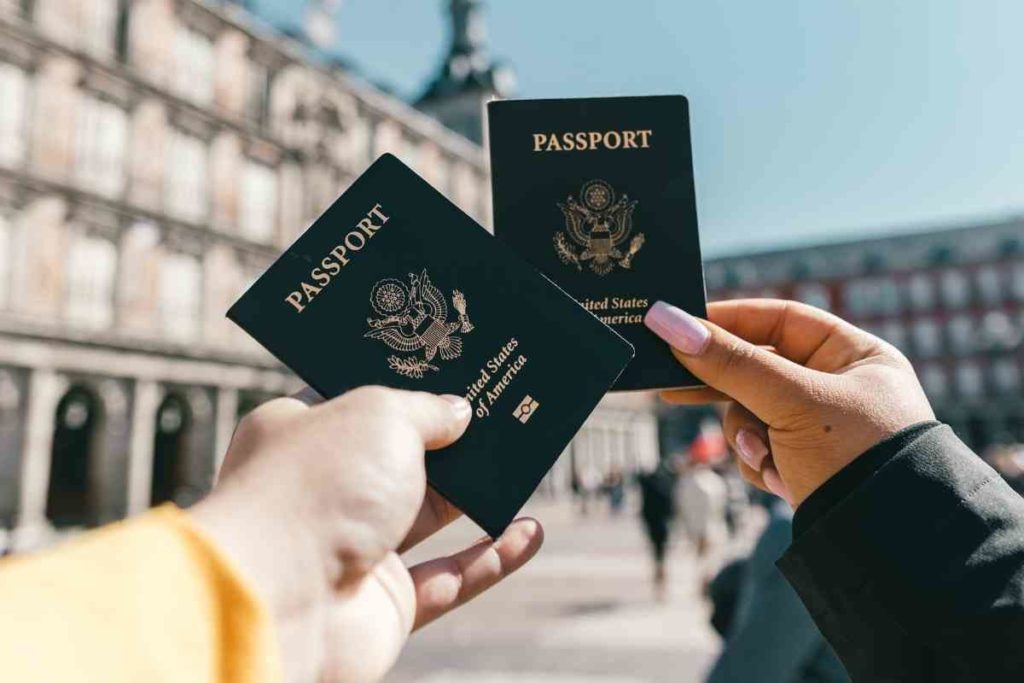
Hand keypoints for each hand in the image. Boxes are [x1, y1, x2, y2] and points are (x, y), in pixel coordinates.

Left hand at [191, 386, 543, 682]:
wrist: (281, 602)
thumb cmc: (315, 488)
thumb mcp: (379, 414)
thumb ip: (426, 409)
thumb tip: (458, 412)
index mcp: (299, 434)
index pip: (353, 399)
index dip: (401, 381)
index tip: (448, 365)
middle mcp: (322, 491)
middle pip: (399, 458)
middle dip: (449, 438)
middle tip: (499, 410)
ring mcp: (353, 550)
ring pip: (429, 516)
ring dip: (477, 494)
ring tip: (524, 462)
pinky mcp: (384, 604)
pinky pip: (450, 578)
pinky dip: (492, 559)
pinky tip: (529, 533)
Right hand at [645, 299, 933, 504]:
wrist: (887, 546)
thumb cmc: (855, 456)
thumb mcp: (790, 401)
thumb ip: (729, 362)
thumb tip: (667, 321)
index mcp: (855, 355)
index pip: (780, 320)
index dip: (731, 321)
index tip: (681, 326)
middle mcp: (839, 387)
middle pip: (758, 370)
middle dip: (726, 389)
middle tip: (670, 386)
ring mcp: (820, 429)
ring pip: (750, 413)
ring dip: (747, 437)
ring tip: (763, 457)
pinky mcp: (805, 464)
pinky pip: (759, 448)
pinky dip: (760, 463)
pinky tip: (781, 481)